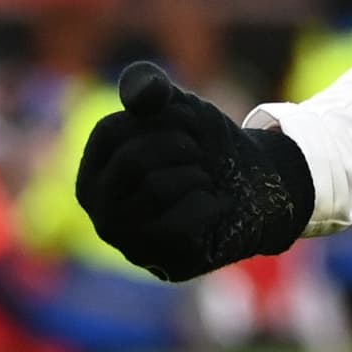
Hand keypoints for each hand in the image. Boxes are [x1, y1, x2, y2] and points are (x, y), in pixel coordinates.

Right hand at [73, 63, 314, 282]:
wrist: (256, 185)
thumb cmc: (205, 146)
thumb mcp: (179, 107)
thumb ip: (152, 89)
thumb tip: (140, 91)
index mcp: (94, 170)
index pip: (111, 132)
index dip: (156, 119)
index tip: (183, 123)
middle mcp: (100, 209)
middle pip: (132, 161)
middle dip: (179, 146)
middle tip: (198, 152)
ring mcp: (128, 240)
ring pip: (158, 189)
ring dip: (196, 173)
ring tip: (204, 179)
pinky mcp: (163, 263)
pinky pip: (183, 223)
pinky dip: (210, 202)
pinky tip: (215, 205)